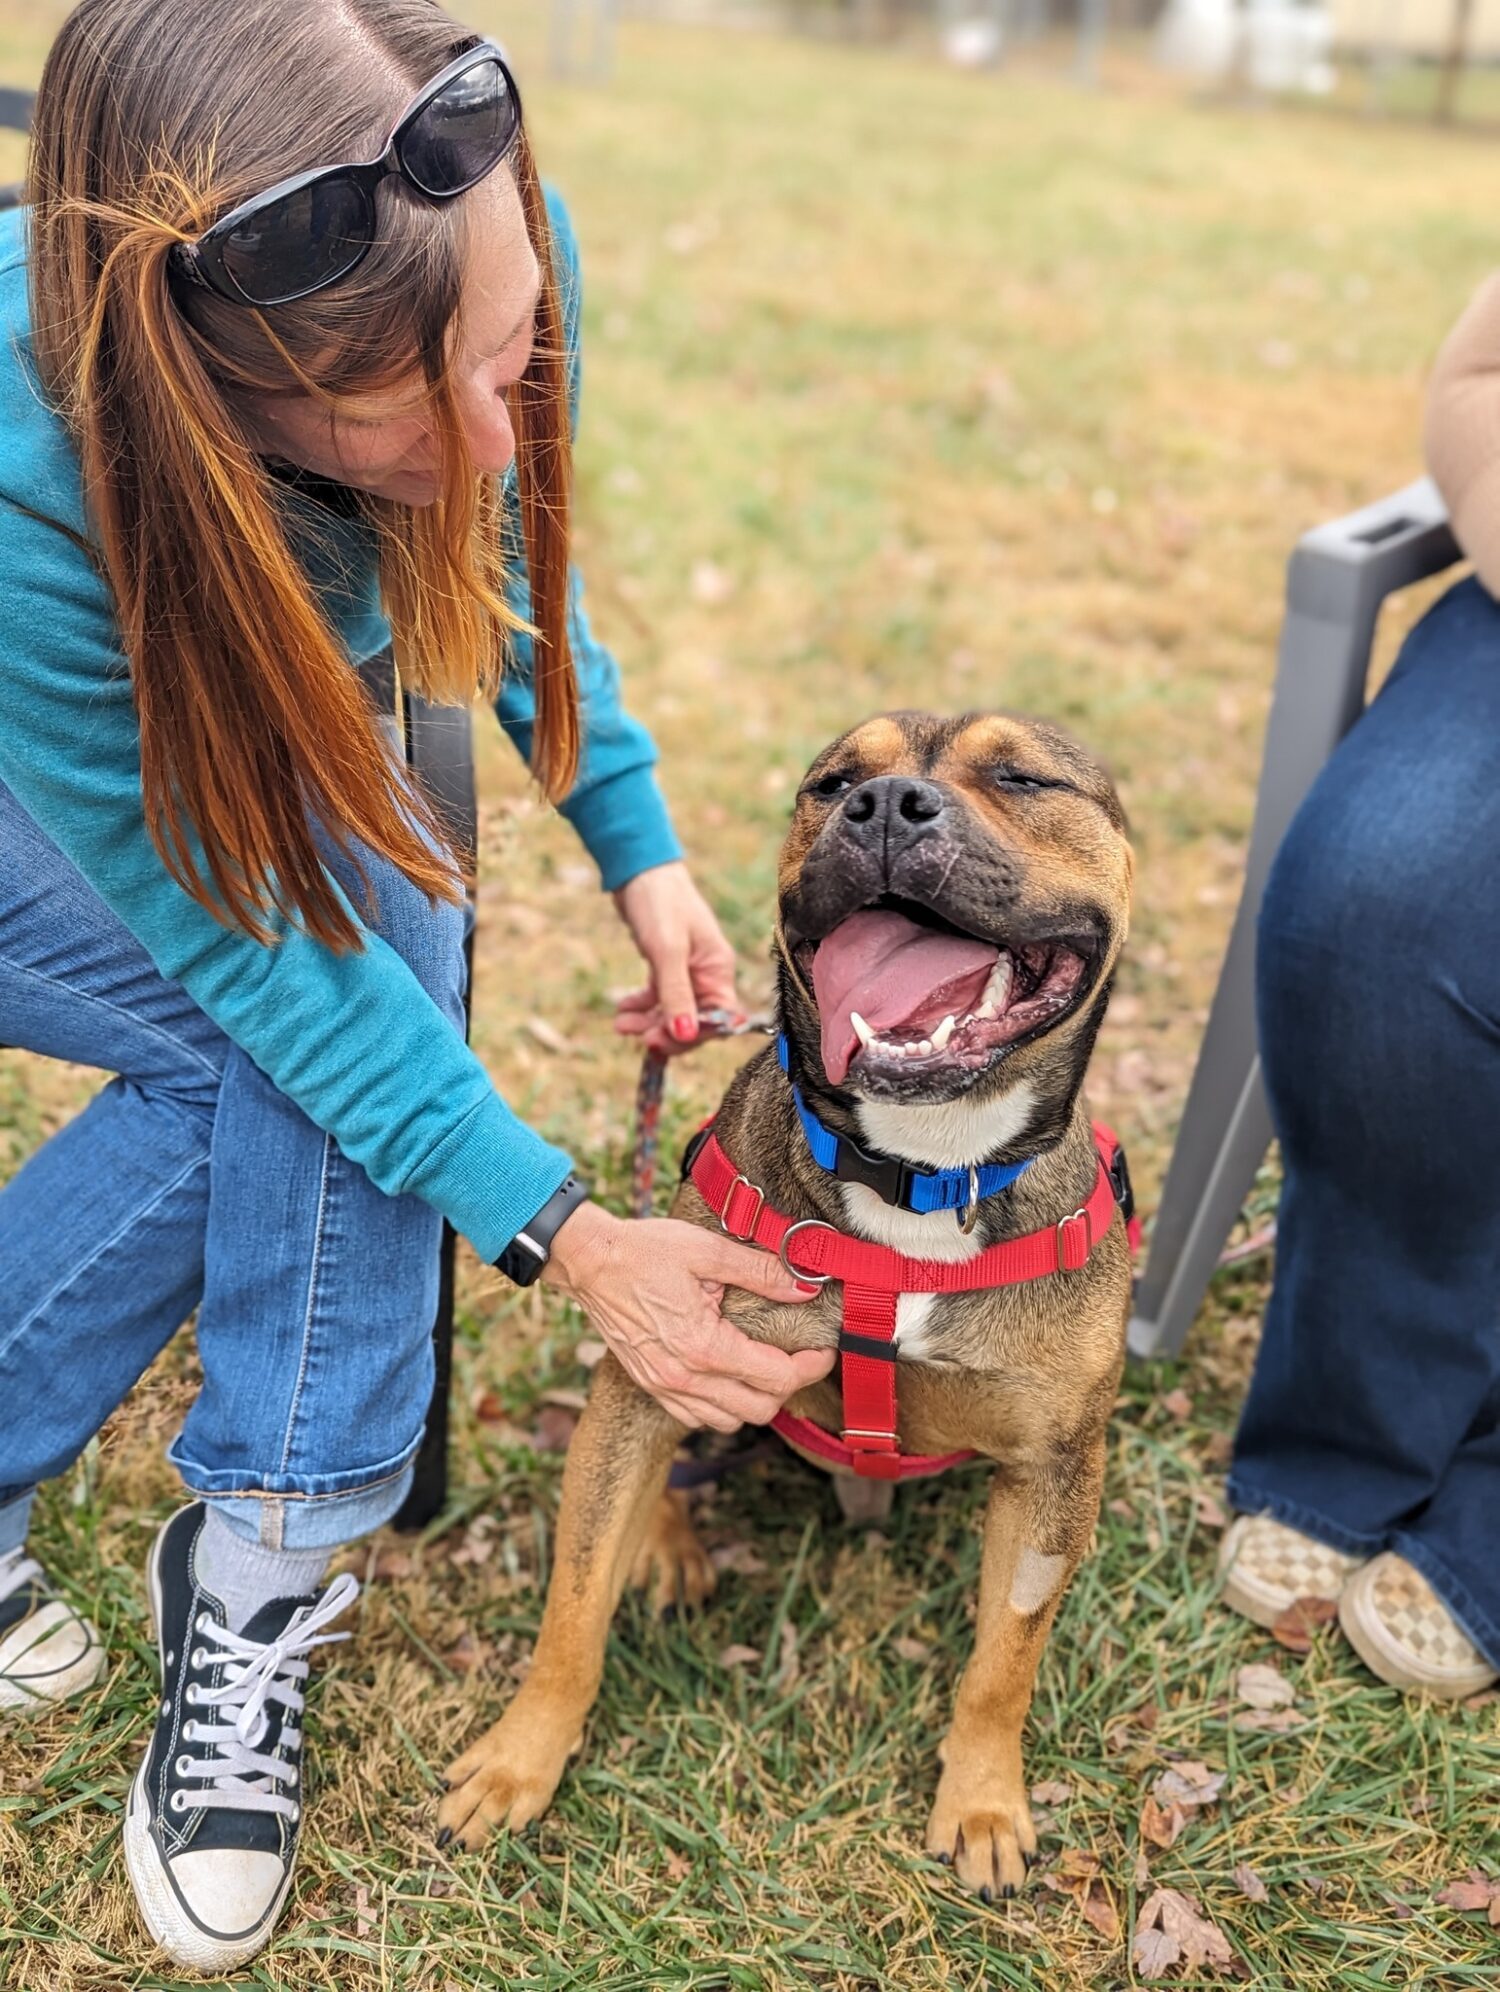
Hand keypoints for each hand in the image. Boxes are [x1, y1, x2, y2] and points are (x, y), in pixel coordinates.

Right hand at [547, 1201, 834, 1431]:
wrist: (589, 1261)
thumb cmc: (644, 1252)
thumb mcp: (708, 1251)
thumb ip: (762, 1273)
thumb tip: (805, 1286)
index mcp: (703, 1346)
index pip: (776, 1379)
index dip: (811, 1367)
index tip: (822, 1350)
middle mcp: (684, 1378)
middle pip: (759, 1410)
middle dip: (788, 1386)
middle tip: (798, 1356)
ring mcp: (665, 1387)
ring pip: (729, 1421)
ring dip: (755, 1400)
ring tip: (764, 1366)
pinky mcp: (651, 1386)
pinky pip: (697, 1418)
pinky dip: (722, 1406)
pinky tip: (728, 1376)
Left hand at [613, 860, 741, 1054]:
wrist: (638, 870)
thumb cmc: (660, 903)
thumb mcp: (667, 950)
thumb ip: (676, 994)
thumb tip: (685, 1035)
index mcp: (717, 968)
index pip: (719, 1018)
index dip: (695, 1035)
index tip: (664, 1040)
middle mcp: (706, 972)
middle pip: (694, 1019)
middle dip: (667, 1032)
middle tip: (639, 1038)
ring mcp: (686, 969)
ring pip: (672, 1010)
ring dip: (648, 1021)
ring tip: (620, 1024)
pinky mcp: (666, 964)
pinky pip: (658, 995)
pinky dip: (642, 1005)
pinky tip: (623, 1008)